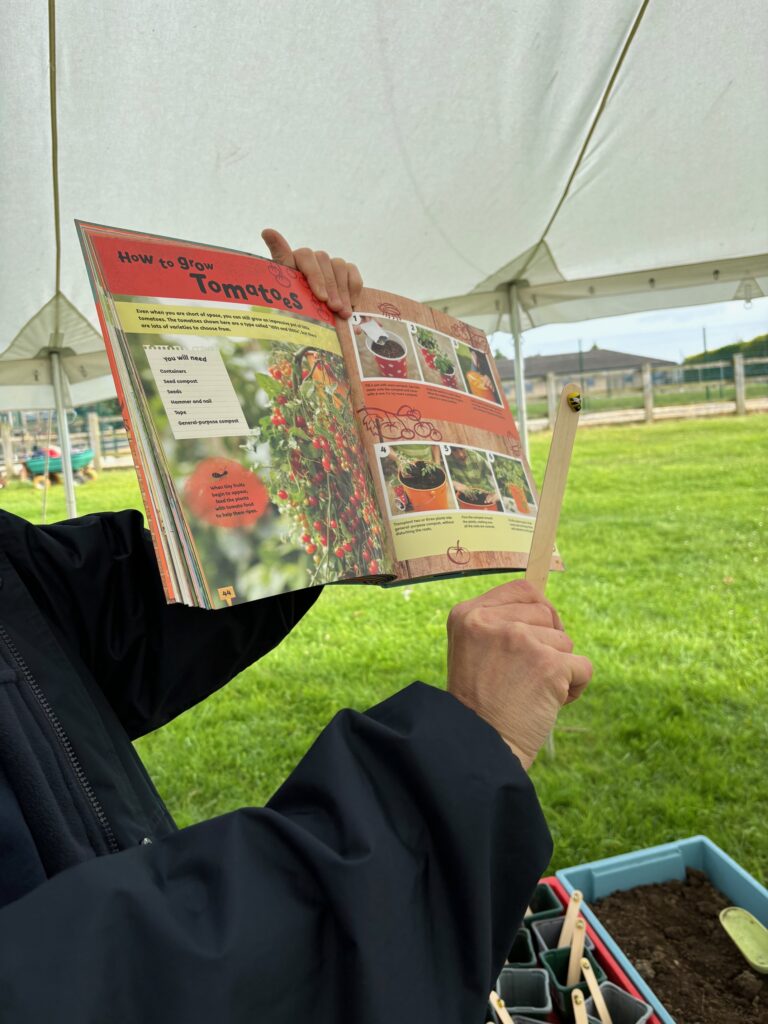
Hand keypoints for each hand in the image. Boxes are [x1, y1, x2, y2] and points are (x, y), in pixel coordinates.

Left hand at [261, 229, 362, 318]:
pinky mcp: (346, 270)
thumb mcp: (286, 293)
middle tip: (334, 309)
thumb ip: (279, 264)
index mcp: (293, 260)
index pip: (305, 256)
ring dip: (342, 292)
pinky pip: (352, 273)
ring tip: (343, 313)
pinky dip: (353, 290)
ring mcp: (329, 263)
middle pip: (324, 261)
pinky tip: (352, 306)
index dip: (315, 275)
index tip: (321, 297)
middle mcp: (312, 258)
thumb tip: (267, 231)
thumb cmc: (295, 306)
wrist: (314, 321)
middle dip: (330, 288)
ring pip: (339, 266)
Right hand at [447, 580, 591, 769]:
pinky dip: (574, 688)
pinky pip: (583, 667)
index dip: (539, 612)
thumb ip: (500, 625)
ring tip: (530, 695)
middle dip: (547, 645)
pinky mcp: (548, 665)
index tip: (534, 638)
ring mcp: (519, 640)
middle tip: (522, 678)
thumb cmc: (480, 704)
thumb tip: (548, 610)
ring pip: (565, 642)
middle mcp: (491, 621)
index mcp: (468, 614)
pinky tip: (548, 705)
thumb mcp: (473, 651)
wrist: (479, 749)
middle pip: (547, 615)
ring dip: (559, 669)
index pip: (524, 590)